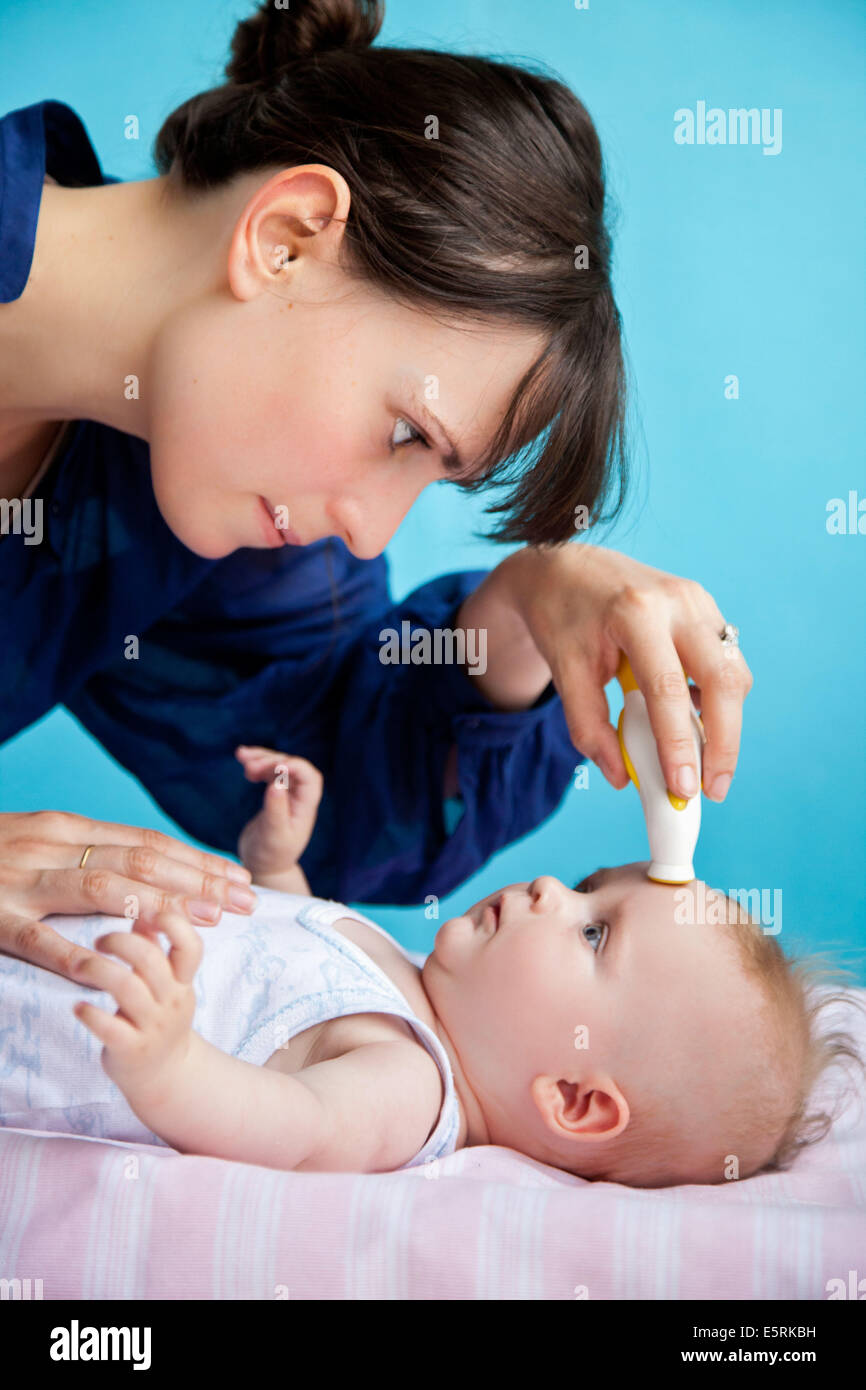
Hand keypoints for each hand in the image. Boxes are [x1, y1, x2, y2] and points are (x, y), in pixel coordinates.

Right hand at [0, 811, 255, 980]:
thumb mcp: (36, 846)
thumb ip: (84, 857)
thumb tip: (144, 873)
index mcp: (64, 828)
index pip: (147, 842)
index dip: (198, 860)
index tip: (239, 878)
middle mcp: (51, 846)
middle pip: (144, 861)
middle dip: (201, 882)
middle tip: (247, 901)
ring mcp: (22, 882)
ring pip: (108, 890)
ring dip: (166, 907)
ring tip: (210, 925)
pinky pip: (44, 941)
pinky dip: (84, 957)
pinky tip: (120, 971)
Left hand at [73, 911, 201, 1095]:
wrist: (166, 1077)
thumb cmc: (158, 1017)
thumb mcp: (166, 983)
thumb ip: (154, 947)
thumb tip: (142, 908)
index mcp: (183, 980)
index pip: (190, 945)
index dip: (172, 922)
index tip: (144, 911)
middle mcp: (172, 1001)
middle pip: (150, 958)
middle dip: (119, 941)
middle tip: (98, 941)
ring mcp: (153, 1027)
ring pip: (126, 987)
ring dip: (96, 969)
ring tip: (78, 966)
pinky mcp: (130, 1050)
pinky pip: (107, 1026)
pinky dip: (88, 1012)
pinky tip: (77, 1007)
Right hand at [235, 749, 322, 875]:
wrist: (264, 866)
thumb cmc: (271, 855)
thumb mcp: (273, 835)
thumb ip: (276, 809)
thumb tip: (277, 783)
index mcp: (305, 808)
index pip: (310, 778)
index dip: (295, 766)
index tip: (275, 765)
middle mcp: (300, 798)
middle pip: (292, 767)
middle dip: (271, 761)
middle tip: (248, 766)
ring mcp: (288, 794)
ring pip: (279, 766)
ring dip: (262, 758)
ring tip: (241, 756)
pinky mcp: (275, 794)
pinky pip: (269, 772)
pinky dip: (257, 765)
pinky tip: (243, 762)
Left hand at [492, 544, 752, 800]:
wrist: (566, 568)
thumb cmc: (562, 618)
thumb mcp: (564, 672)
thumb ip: (588, 727)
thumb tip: (622, 779)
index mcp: (636, 612)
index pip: (668, 689)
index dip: (680, 743)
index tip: (683, 789)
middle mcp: (678, 602)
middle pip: (723, 680)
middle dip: (724, 742)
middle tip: (712, 790)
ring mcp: (699, 602)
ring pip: (733, 673)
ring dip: (726, 724)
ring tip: (703, 766)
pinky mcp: (706, 609)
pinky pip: (726, 663)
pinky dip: (718, 700)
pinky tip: (695, 725)